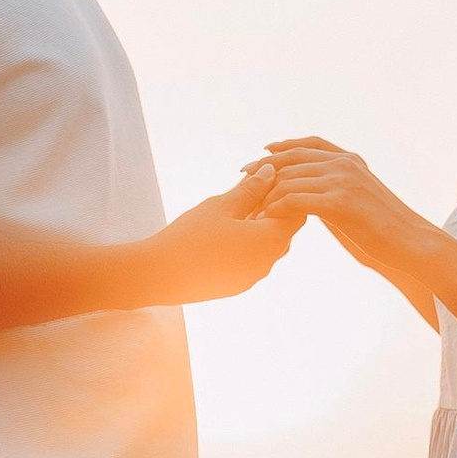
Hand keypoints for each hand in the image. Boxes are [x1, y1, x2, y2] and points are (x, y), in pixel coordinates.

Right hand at [144, 170, 301, 304]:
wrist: (159, 275)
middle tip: (250, 191)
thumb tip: (271, 172)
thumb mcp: (223, 205)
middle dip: (272, 209)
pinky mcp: (237, 286)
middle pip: (284, 230)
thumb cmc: (191, 236)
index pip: (297, 213)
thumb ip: (251, 189)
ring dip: (258, 227)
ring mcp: (253, 278)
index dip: (285, 194)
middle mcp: (267, 263)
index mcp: (270, 241)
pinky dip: (247, 244)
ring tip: (236, 210)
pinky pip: (253, 260)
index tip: (264, 182)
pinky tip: (224, 232)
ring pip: (268, 246)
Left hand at [255, 139, 449, 295]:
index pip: (310, 143)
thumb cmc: (383, 229)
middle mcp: (345, 164)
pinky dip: (275, 207)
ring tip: (251, 206)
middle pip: (293, 159)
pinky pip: (294, 199)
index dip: (284, 146)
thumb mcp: (359, 198)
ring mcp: (342, 181)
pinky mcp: (339, 202)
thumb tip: (311, 193)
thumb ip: (335, 189)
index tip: (262, 152)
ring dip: (266, 193)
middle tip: (242, 178)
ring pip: (290, 180)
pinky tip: (266, 217)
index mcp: (351, 160)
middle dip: (264, 168)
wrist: (409, 243)